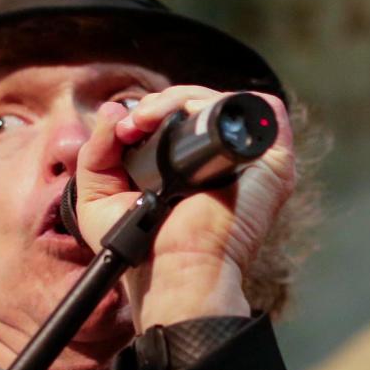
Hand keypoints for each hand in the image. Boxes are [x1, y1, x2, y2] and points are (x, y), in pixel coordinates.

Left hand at [74, 86, 294, 330]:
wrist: (173, 272)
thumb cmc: (142, 250)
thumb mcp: (99, 199)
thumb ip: (97, 152)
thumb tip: (111, 111)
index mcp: (194, 171)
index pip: (181, 120)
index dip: (153, 112)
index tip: (124, 128)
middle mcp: (225, 163)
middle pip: (201, 105)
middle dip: (161, 102)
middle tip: (132, 124)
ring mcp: (251, 161)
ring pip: (225, 101)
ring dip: (182, 98)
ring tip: (148, 120)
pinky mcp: (272, 160)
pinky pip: (257, 107)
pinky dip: (220, 101)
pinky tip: (186, 117)